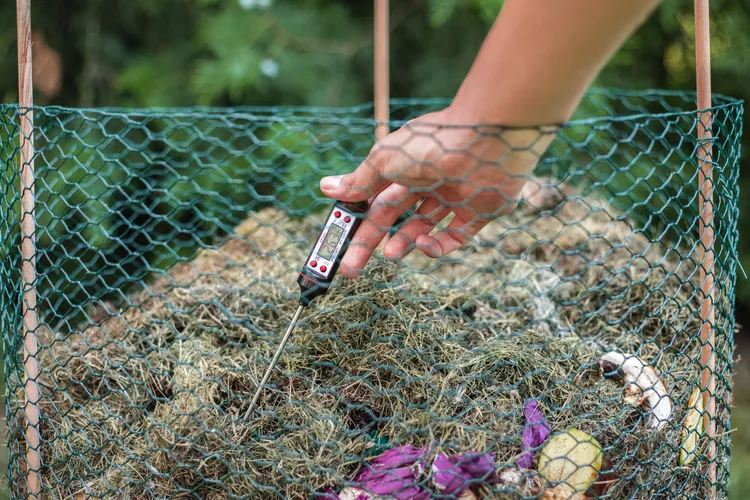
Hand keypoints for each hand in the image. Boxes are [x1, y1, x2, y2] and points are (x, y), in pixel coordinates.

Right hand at [320, 107, 555, 276]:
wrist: (484, 143)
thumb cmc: (431, 144)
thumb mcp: (385, 160)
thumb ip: (359, 180)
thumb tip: (325, 187)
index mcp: (406, 167)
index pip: (375, 199)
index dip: (358, 220)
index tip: (340, 240)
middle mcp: (429, 181)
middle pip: (395, 217)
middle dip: (372, 241)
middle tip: (352, 268)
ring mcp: (454, 197)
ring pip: (424, 227)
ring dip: (404, 243)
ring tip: (390, 255)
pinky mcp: (478, 213)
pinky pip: (455, 236)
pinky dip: (437, 246)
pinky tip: (423, 246)